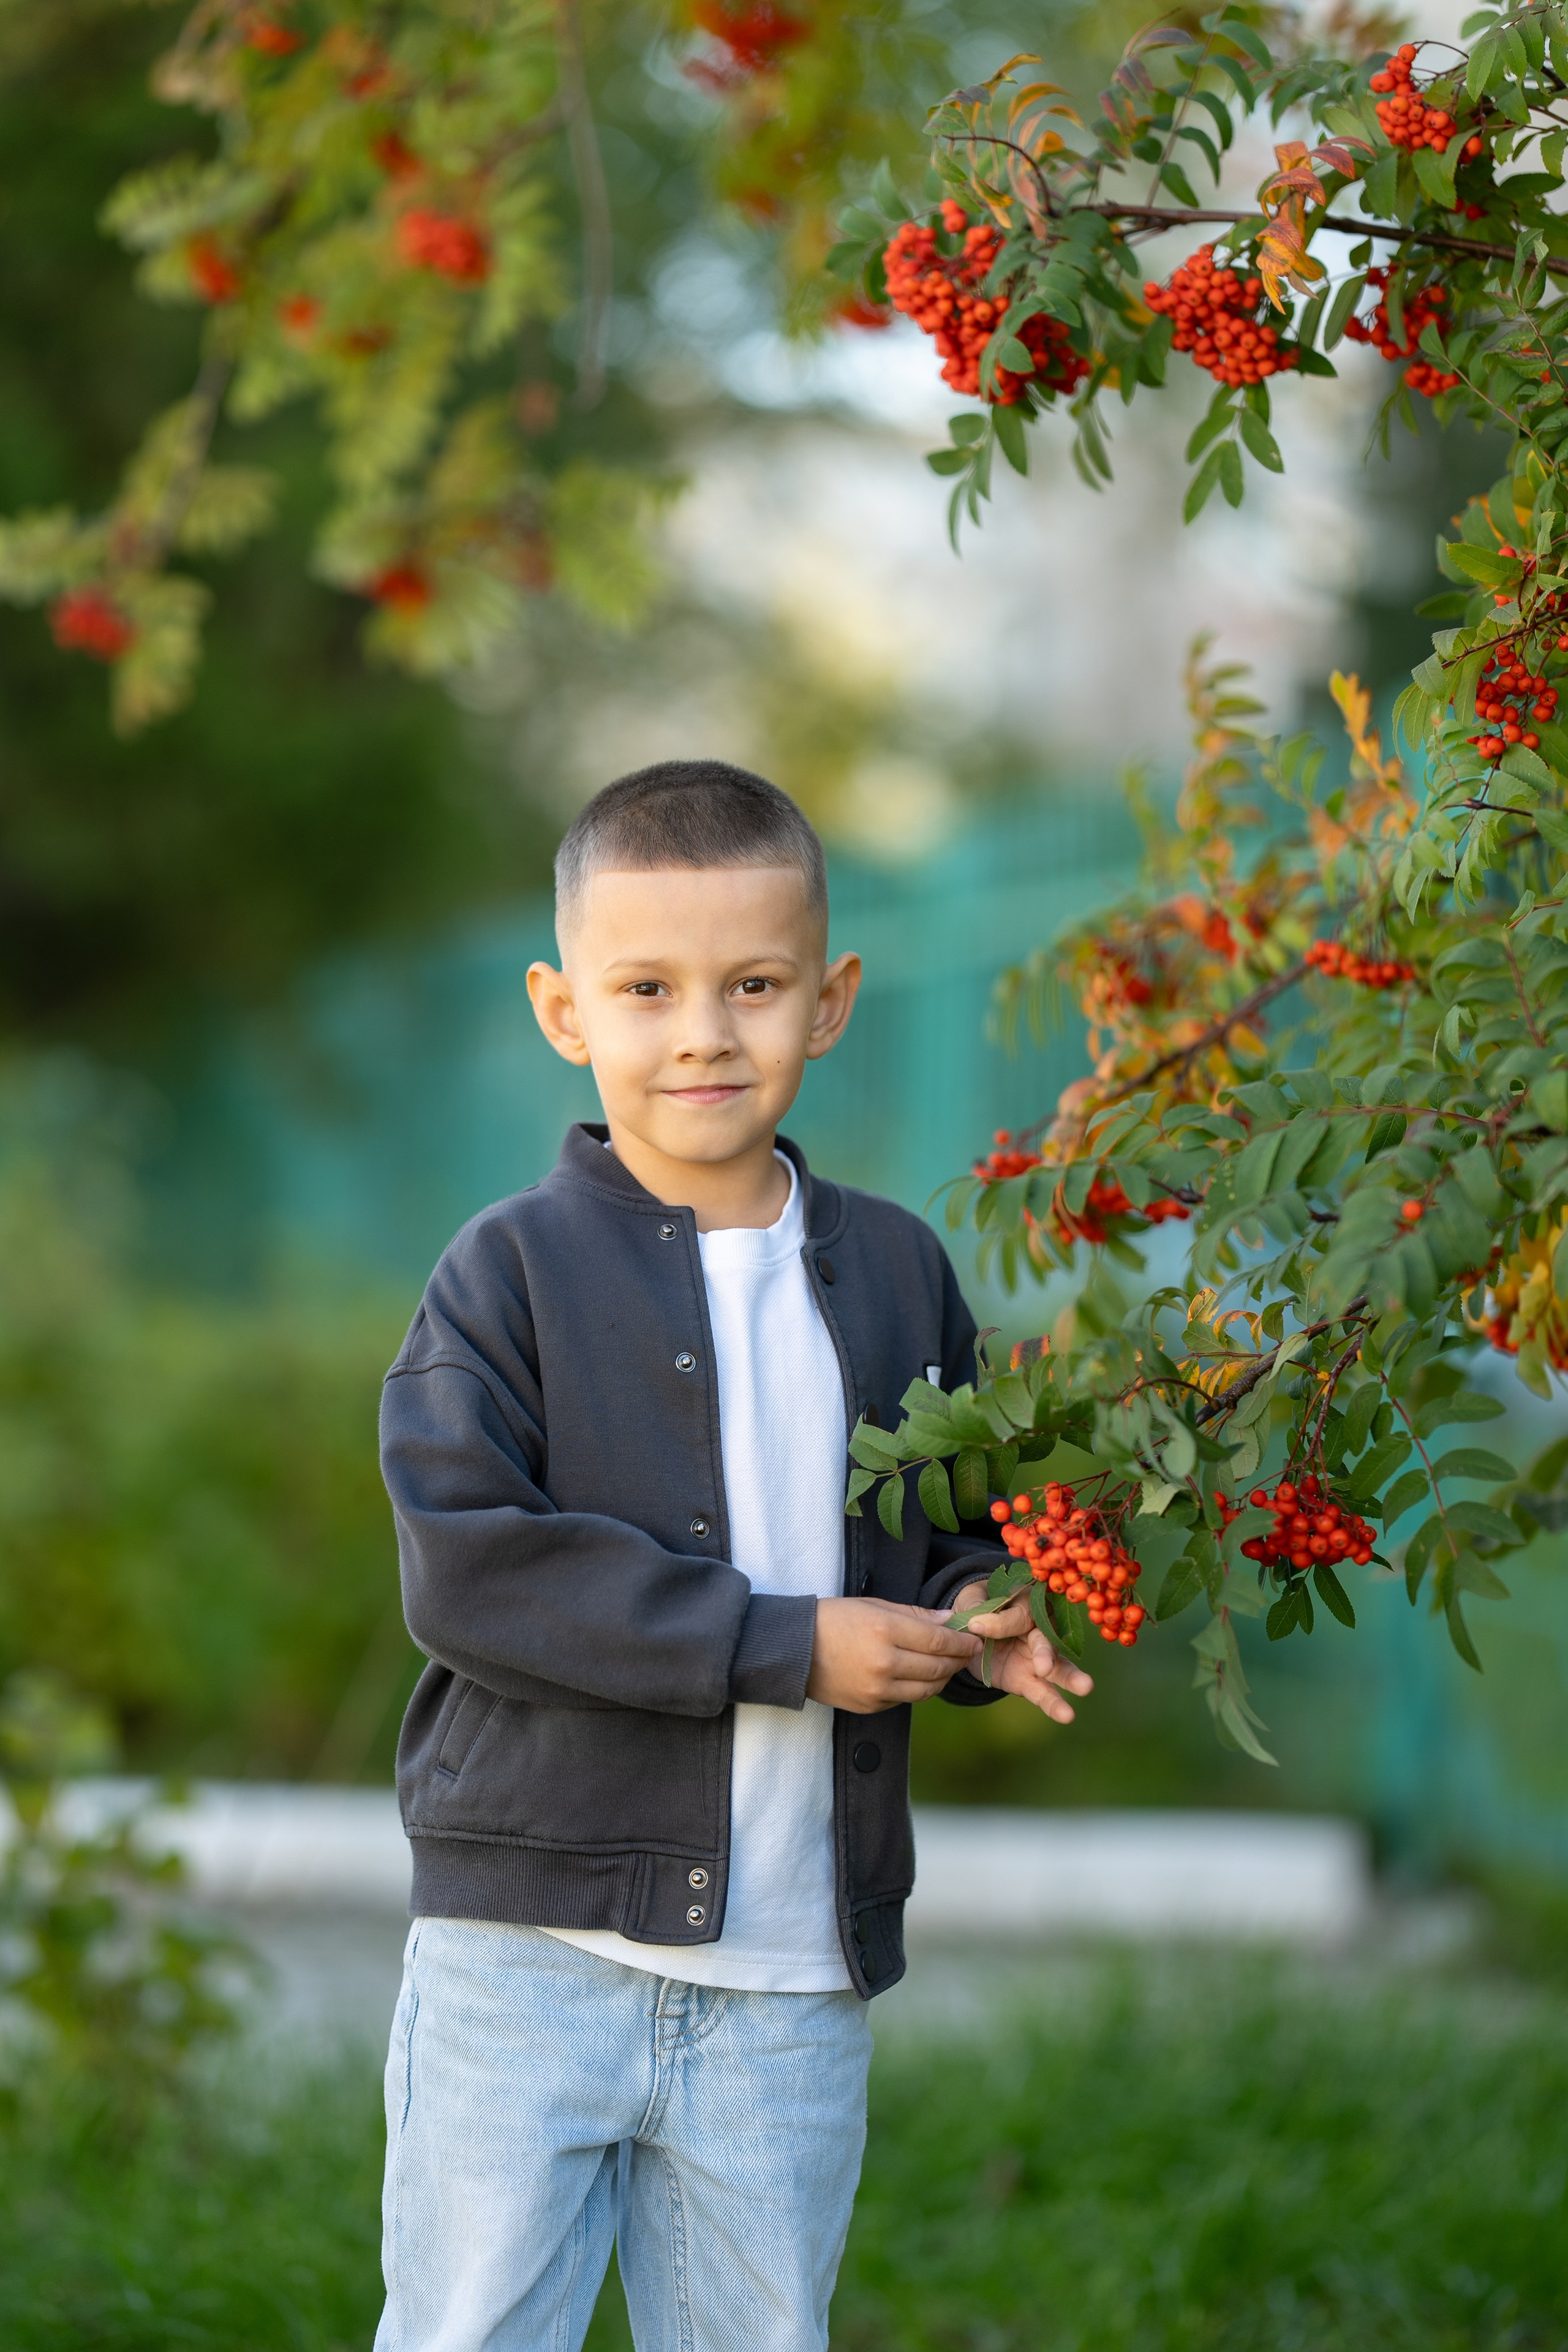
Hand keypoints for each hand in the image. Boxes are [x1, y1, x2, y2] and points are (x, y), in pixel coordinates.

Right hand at [806, 1597, 981, 1712]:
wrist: (794, 1649)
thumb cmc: (833, 1620)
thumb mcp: (873, 1605)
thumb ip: (914, 1614)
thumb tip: (949, 1621)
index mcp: (884, 1630)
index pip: (938, 1641)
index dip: (962, 1641)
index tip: (975, 1638)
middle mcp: (884, 1662)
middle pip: (938, 1667)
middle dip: (958, 1659)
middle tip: (968, 1651)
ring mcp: (877, 1689)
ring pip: (927, 1689)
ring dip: (943, 1677)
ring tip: (948, 1665)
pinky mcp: (870, 1706)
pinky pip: (906, 1699)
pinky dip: (919, 1689)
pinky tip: (920, 1676)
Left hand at [948, 1581, 1094, 1724]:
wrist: (970, 1634)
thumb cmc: (976, 1608)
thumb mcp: (972, 1601)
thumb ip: (976, 1607)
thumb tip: (976, 1622)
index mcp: (1026, 1605)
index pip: (1018, 1615)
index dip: (998, 1622)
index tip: (975, 1626)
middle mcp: (1039, 1630)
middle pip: (1046, 1641)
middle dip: (1045, 1654)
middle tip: (1044, 1666)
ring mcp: (1037, 1658)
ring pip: (1057, 1668)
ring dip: (1069, 1678)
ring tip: (1085, 1687)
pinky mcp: (1029, 1681)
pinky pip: (1042, 1693)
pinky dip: (1053, 1704)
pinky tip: (1066, 1714)